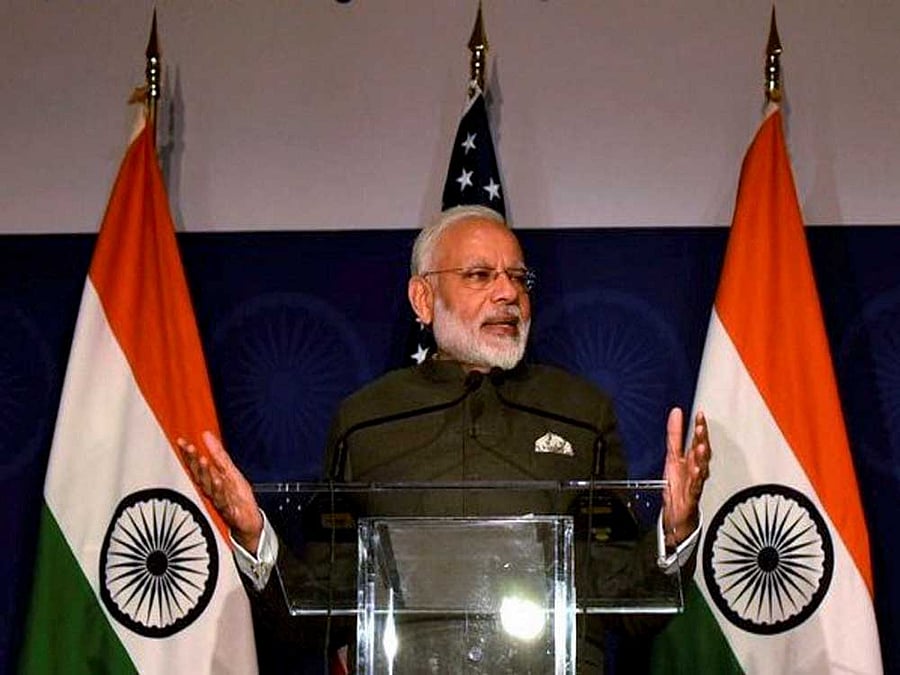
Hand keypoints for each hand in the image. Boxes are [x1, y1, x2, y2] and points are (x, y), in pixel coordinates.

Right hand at [177, 431, 262, 552]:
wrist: (248, 520)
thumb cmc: (237, 496)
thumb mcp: (230, 471)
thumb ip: (219, 454)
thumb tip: (207, 435)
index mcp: (211, 479)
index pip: (196, 465)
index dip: (188, 454)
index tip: (181, 442)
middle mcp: (212, 489)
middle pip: (199, 474)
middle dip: (193, 461)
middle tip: (189, 448)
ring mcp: (219, 499)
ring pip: (208, 486)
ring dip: (205, 473)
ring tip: (202, 460)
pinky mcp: (228, 509)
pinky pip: (221, 499)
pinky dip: (218, 489)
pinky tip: (217, 480)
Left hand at [662, 407, 710, 547]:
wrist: (678, 513)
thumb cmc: (678, 484)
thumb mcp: (672, 455)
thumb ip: (674, 434)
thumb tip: (676, 413)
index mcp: (692, 458)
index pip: (698, 440)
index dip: (699, 427)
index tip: (700, 415)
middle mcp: (696, 468)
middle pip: (701, 452)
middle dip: (702, 439)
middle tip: (701, 427)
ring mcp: (695, 481)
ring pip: (702, 467)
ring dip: (702, 457)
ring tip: (701, 446)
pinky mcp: (692, 495)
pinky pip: (696, 486)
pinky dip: (697, 478)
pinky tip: (698, 470)